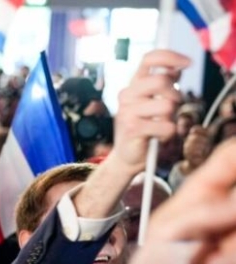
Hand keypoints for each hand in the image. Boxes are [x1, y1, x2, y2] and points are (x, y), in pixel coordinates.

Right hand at [111, 50, 189, 173]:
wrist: (128, 155)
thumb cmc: (145, 126)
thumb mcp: (154, 102)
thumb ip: (164, 85)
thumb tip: (177, 69)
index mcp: (133, 84)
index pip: (149, 59)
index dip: (170, 56)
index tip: (188, 64)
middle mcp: (127, 94)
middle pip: (162, 80)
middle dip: (175, 95)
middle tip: (171, 108)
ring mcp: (127, 111)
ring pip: (167, 105)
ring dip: (171, 118)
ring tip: (161, 125)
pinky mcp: (132, 128)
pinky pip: (166, 126)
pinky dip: (168, 133)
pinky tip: (157, 136)